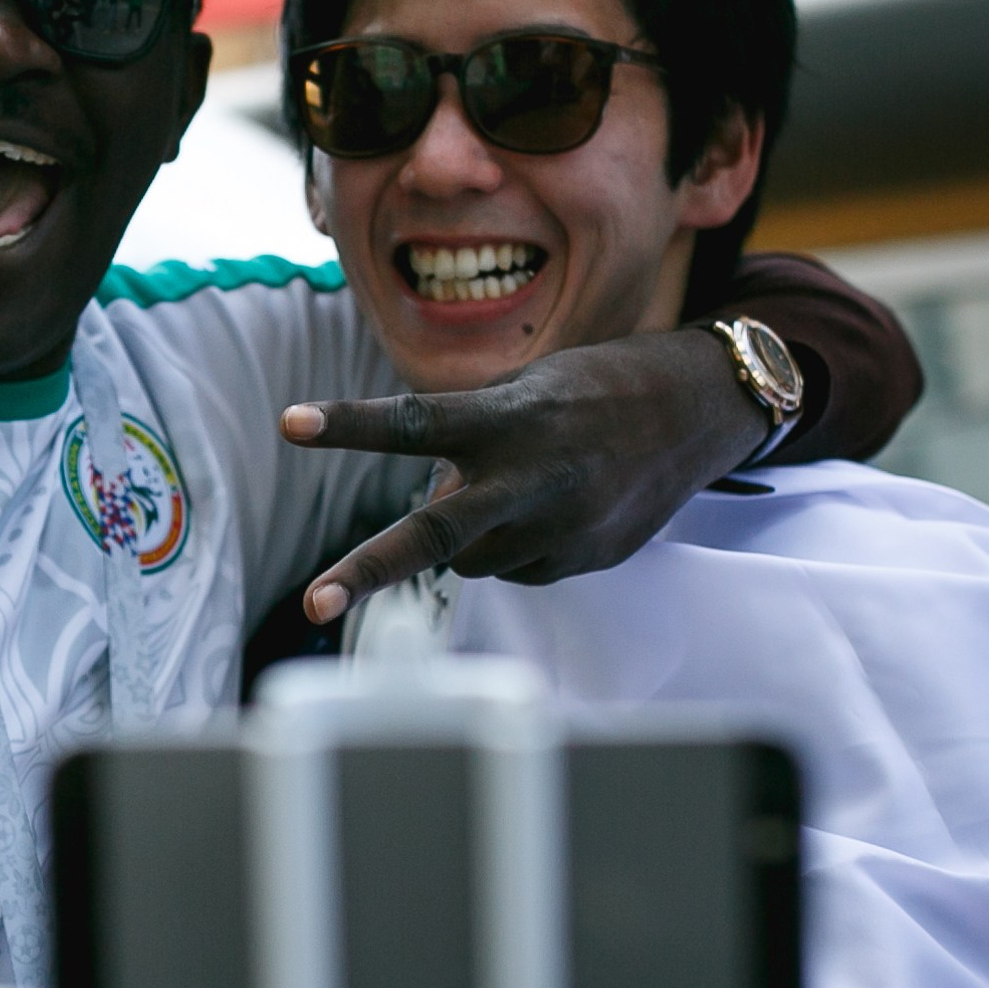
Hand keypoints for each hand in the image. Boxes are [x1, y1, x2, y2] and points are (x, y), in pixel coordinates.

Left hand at [284, 325, 766, 617]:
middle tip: (314, 602)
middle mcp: (531, 480)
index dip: (348, 423)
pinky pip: (515, 569)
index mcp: (509, 419)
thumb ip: (471, 435)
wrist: (699, 411)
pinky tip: (558, 507)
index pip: (413, 420)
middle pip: (433, 534)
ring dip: (470, 534)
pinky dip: (516, 545)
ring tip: (522, 486)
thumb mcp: (528, 386)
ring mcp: (560, 530)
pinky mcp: (583, 561)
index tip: (290, 422)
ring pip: (470, 559)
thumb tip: (432, 501)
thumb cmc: (596, 387)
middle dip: (368, 570)